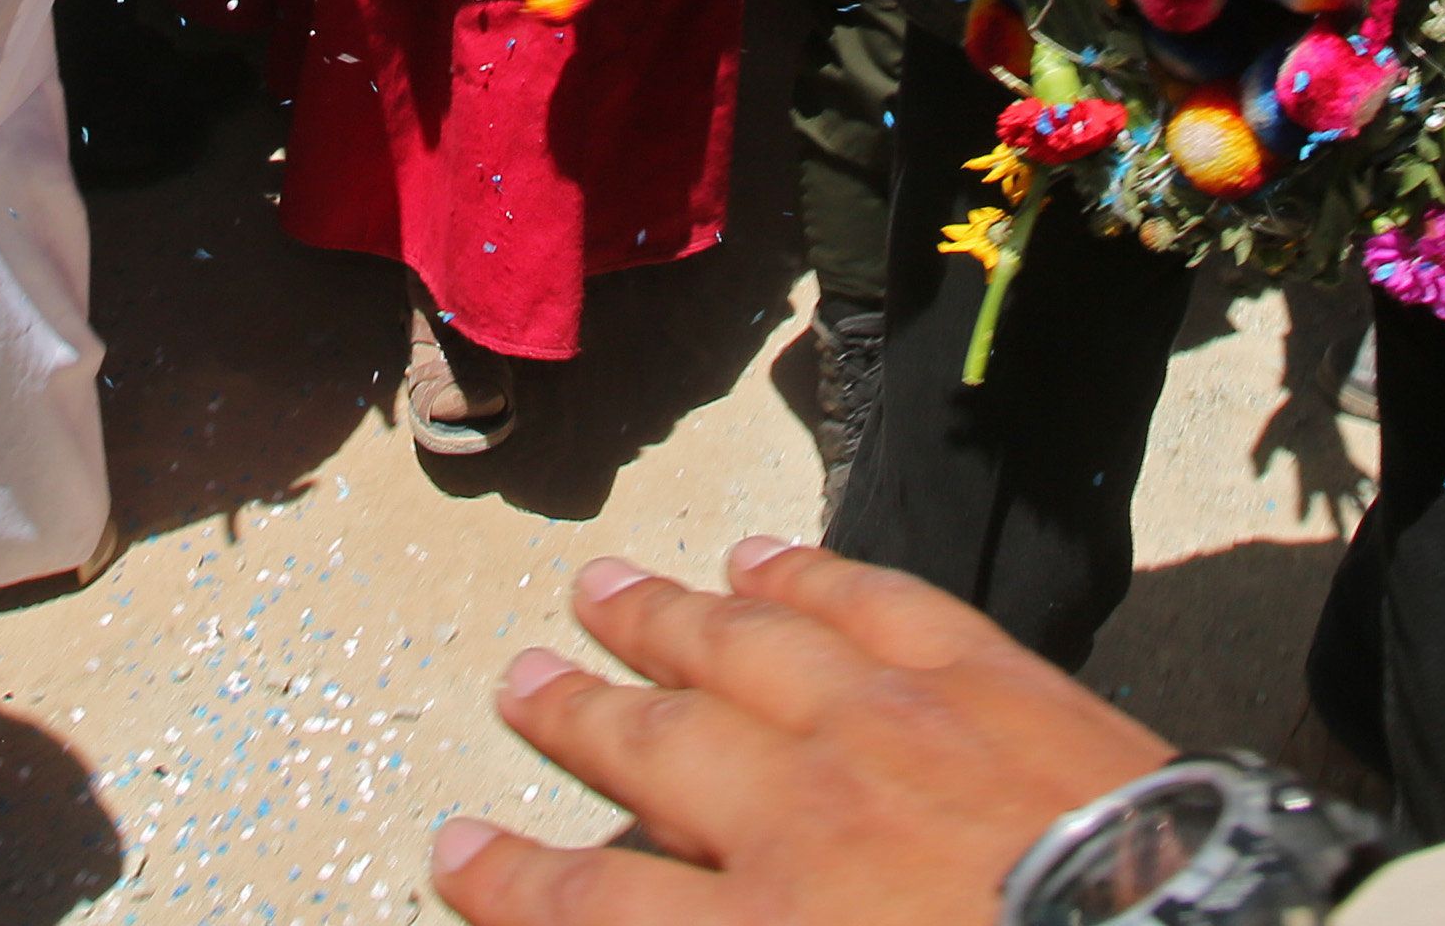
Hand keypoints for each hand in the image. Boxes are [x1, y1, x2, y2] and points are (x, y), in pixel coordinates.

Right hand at [432, 541, 1172, 925]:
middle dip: (576, 716)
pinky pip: (872, 601)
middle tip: (522, 680)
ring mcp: (896, 726)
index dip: (512, 882)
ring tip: (603, 588)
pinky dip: (808, 571)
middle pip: (653, 748)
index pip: (596, 907)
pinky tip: (763, 556)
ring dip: (667, 618)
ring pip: (745, 648)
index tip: (453, 849)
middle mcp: (805, 813)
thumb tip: (687, 921)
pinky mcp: (992, 677)